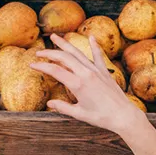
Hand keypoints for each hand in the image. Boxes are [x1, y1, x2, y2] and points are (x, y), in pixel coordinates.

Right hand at [31, 34, 146, 135]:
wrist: (124, 116)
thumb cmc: (102, 117)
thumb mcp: (80, 114)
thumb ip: (63, 107)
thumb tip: (49, 103)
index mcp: (78, 85)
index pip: (55, 71)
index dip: (42, 66)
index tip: (31, 64)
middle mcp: (86, 74)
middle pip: (64, 57)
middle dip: (50, 53)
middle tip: (38, 52)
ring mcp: (96, 71)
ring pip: (78, 53)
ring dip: (66, 44)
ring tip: (56, 37)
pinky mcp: (105, 72)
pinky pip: (98, 56)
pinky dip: (94, 46)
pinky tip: (90, 37)